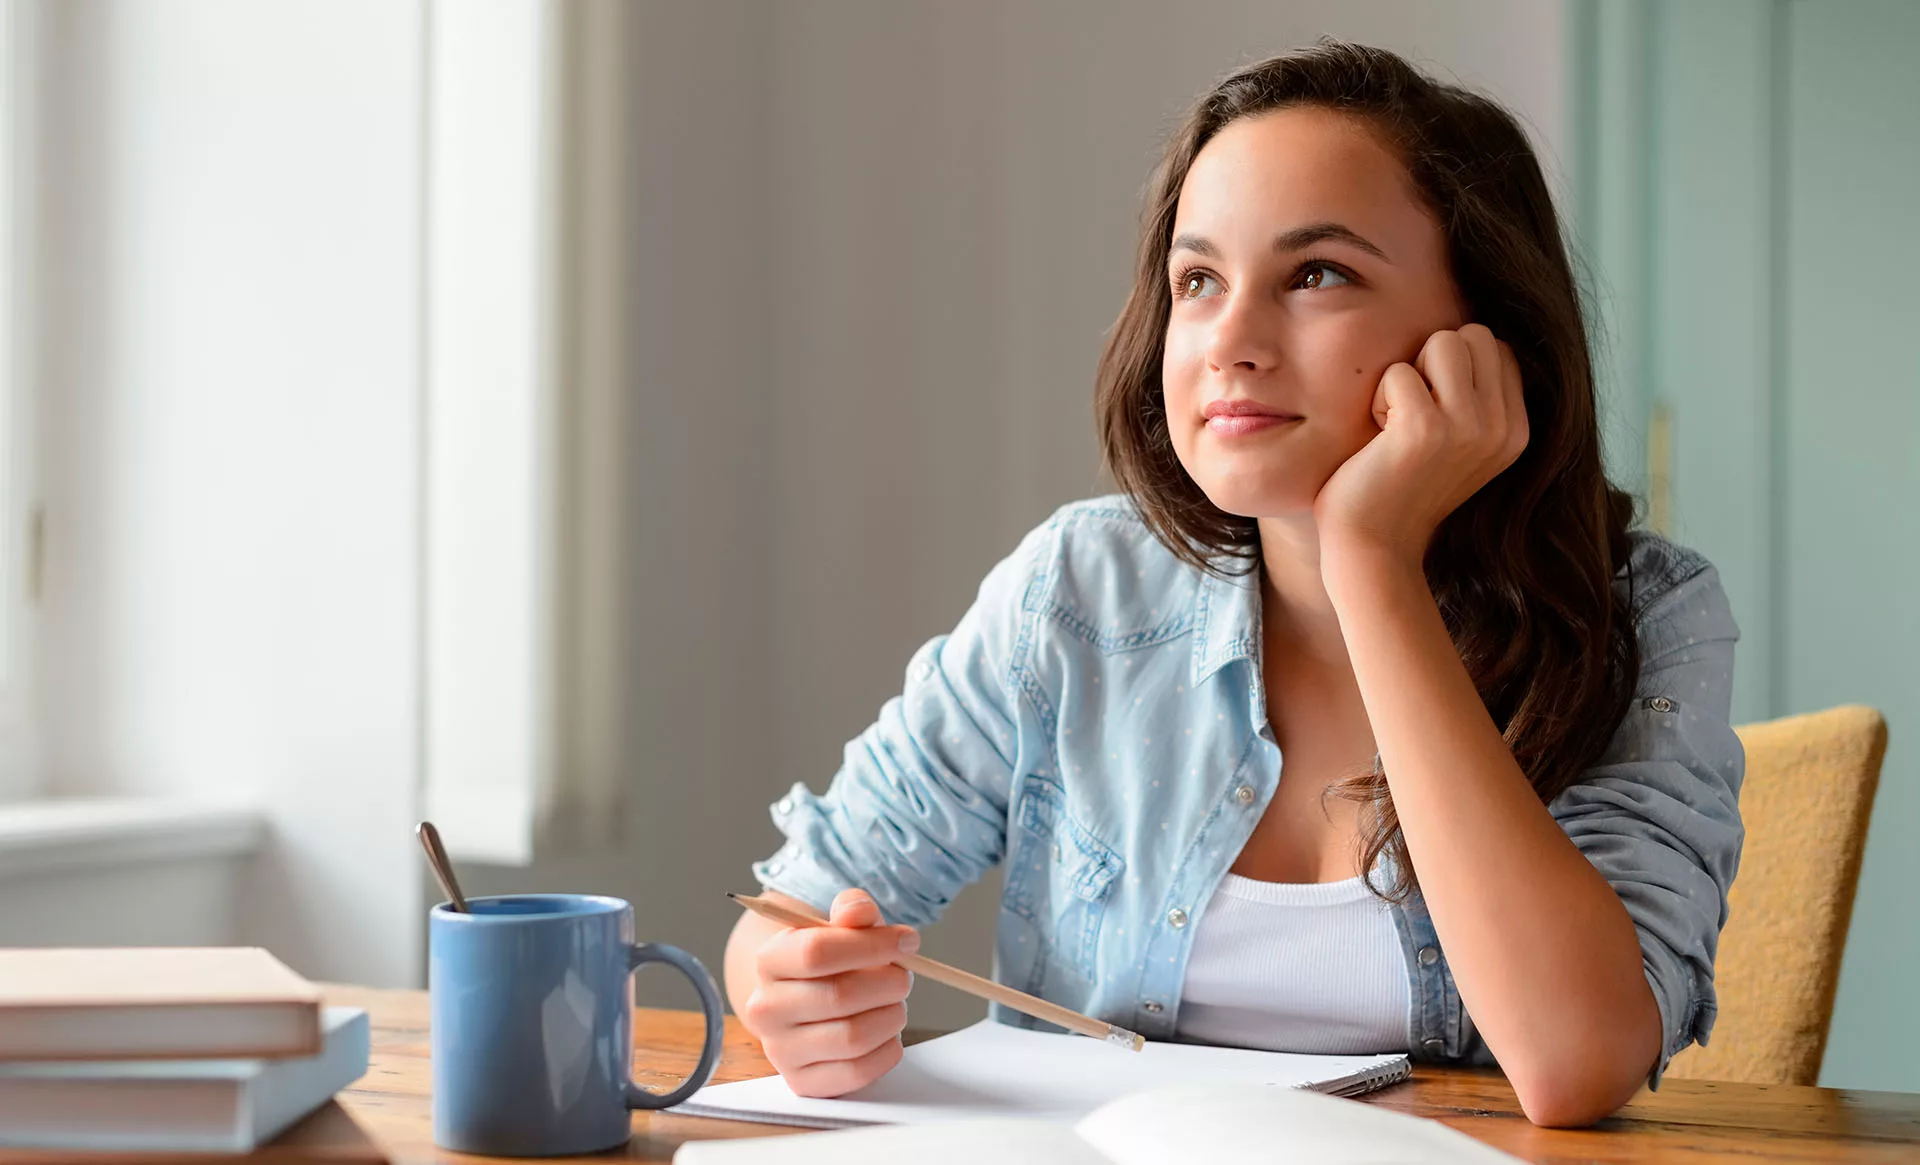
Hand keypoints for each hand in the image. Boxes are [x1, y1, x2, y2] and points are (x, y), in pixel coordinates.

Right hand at [738, 889, 918, 1096]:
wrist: (808, 1004)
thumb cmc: (833, 962)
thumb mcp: (840, 927)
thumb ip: (852, 911)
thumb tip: (860, 912)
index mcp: (769, 960)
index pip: (816, 951)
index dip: (872, 945)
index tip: (907, 942)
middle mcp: (765, 1008)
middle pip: (839, 996)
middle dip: (888, 984)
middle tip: (904, 978)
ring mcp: (780, 1050)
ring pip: (853, 1037)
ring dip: (891, 1018)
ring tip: (895, 1005)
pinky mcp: (802, 1082)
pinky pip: (857, 1072)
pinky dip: (887, 1051)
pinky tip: (887, 1034)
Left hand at [1313, 324, 1528, 569]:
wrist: (1374, 548)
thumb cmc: (1401, 490)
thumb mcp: (1459, 445)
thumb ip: (1477, 399)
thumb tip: (1469, 338)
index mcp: (1516, 431)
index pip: (1497, 348)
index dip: (1453, 367)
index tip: (1433, 414)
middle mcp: (1502, 428)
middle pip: (1473, 335)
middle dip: (1433, 361)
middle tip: (1412, 413)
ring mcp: (1468, 428)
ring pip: (1443, 341)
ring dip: (1408, 376)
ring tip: (1398, 423)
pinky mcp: (1425, 429)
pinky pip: (1398, 371)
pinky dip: (1379, 399)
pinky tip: (1380, 440)